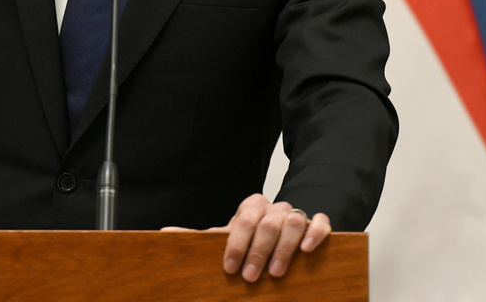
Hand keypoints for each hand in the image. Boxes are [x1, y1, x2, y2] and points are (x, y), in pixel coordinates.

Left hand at [163, 194, 330, 282]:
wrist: (280, 237)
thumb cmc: (250, 242)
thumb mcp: (226, 241)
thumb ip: (199, 238)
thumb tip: (166, 233)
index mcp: (251, 207)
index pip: (244, 220)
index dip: (236, 244)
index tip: (230, 268)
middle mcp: (274, 208)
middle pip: (267, 223)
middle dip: (258, 251)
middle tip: (250, 277)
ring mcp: (296, 214)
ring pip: (293, 221)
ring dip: (284, 248)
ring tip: (275, 273)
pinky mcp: (316, 223)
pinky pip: (319, 222)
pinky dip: (314, 233)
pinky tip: (307, 250)